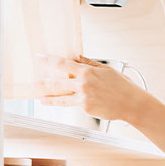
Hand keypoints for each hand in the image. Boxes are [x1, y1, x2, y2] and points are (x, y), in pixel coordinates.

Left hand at [36, 55, 155, 124]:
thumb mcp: (106, 70)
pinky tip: (67, 103)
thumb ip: (89, 63)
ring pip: (61, 99)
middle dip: (42, 83)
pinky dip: (72, 103)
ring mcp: (83, 98)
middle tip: (33, 83)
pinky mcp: (86, 109)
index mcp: (87, 72)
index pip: (62, 64)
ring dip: (48, 98)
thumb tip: (77, 57)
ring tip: (39, 98)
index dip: (48, 60)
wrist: (131, 104)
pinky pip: (75, 104)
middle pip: (56, 83)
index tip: (39, 57)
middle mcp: (82, 85)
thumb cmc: (122, 86)